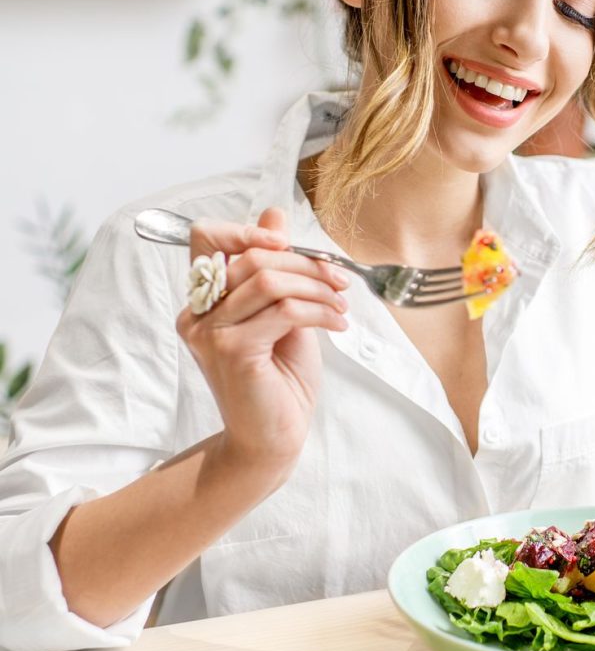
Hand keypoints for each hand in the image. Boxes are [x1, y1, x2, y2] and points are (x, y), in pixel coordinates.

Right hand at [175, 207, 348, 477]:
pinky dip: (320, 311)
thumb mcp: (283, 312)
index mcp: (204, 299)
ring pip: (269, 280)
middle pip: (251, 257)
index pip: (205, 237)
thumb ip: (276, 268)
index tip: (287, 241)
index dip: (246, 228)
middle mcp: (197, 313)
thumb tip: (275, 213)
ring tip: (342, 303)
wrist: (274, 438)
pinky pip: (283, 310)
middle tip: (339, 279)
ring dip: (317, 286)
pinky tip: (338, 323)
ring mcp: (210, 333)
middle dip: (306, 262)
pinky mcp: (232, 351)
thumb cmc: (279, 378)